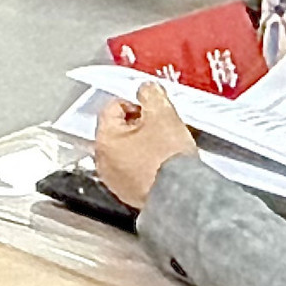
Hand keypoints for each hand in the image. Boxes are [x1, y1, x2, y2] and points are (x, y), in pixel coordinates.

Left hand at [89, 83, 193, 205]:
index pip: (114, 106)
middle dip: (139, 124)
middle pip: (118, 129)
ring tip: (163, 147)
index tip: (151, 108)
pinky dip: (144, 164)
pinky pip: (133, 169)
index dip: (136, 103)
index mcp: (105, 138)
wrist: (181, 195)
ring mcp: (114, 179)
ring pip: (126, 150)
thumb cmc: (168, 159)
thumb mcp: (163, 114)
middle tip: (160, 127)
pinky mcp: (127, 193)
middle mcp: (103, 160)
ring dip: (142, 144)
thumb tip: (146, 90)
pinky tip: (161, 164)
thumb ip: (151, 94)